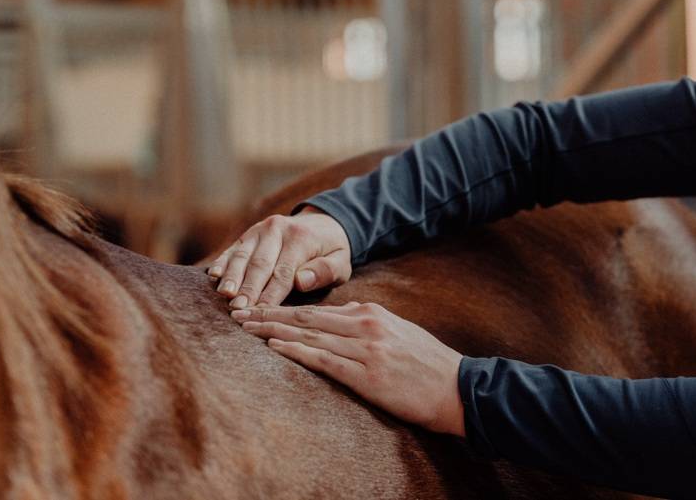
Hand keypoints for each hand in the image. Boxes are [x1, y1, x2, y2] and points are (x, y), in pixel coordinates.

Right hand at [209, 207, 351, 308]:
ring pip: (242, 255)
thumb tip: (301, 282)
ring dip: (232, 276)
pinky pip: (233, 248)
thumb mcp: (341, 261)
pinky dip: (223, 262)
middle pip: (260, 264)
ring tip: (224, 295)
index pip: (283, 272)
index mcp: (301, 238)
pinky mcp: (249, 234)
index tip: (261, 313)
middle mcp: (277, 230)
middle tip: (238, 309)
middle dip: (248, 288)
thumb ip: (325, 271)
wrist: (323, 223)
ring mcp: (260, 229)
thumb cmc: (331, 251)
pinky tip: (213, 275)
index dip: (271, 295)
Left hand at [230, 302, 465, 436]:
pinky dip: (297, 351)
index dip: (284, 308)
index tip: (258, 308)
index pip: (319, 309)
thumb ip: (370, 324)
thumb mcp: (399, 332)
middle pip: (307, 317)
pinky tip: (275, 347)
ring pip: (309, 335)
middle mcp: (366, 325)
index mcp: (372, 313)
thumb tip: (344, 318)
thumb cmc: (428, 364)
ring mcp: (365, 349)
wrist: (456, 387)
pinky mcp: (366, 375)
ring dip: (273, 331)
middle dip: (269, 314)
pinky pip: (324, 360)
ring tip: (246, 328)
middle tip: (239, 313)